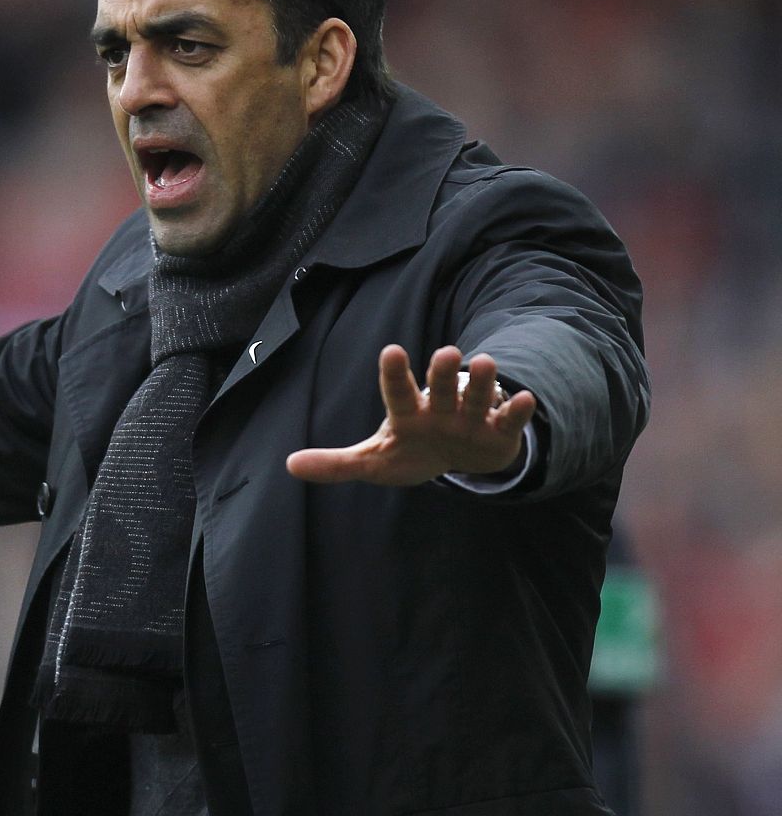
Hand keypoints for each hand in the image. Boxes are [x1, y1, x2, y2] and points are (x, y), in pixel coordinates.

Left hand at [285, 345, 536, 486]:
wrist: (458, 459)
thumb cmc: (410, 451)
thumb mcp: (372, 461)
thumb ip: (335, 464)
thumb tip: (290, 465)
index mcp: (407, 413)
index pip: (397, 392)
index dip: (395, 374)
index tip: (392, 351)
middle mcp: (439, 408)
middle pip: (440, 387)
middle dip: (443, 372)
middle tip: (446, 352)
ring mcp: (470, 418)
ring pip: (476, 396)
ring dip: (482, 382)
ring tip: (485, 362)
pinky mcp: (498, 434)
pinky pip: (508, 421)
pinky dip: (516, 412)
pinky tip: (525, 400)